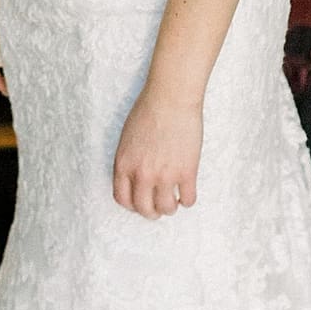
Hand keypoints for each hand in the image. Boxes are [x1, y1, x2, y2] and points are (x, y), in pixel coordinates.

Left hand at [113, 87, 202, 218]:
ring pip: (166, 208)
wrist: (171, 97)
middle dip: (151, 212)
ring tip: (174, 201)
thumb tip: (135, 177)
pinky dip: (188, 200)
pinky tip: (187, 193)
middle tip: (158, 209)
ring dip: (170, 208)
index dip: (132, 205)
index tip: (140, 203)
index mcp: (124, 165)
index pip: (123, 199)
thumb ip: (128, 159)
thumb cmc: (149, 109)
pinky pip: (188, 199)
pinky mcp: (186, 172)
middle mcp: (142, 174)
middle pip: (144, 208)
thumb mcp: (127, 137)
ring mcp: (165, 175)